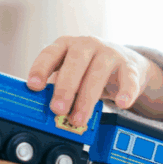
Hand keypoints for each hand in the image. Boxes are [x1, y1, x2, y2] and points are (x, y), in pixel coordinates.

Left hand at [27, 36, 162, 125]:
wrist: (126, 62)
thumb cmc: (89, 69)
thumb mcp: (70, 74)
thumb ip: (57, 86)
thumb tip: (42, 109)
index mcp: (67, 45)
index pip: (50, 53)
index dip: (40, 69)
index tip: (33, 86)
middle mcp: (87, 45)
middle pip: (75, 63)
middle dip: (65, 88)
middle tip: (57, 109)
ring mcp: (109, 53)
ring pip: (98, 73)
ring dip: (87, 98)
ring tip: (79, 118)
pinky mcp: (129, 66)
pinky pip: (128, 78)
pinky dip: (125, 91)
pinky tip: (121, 103)